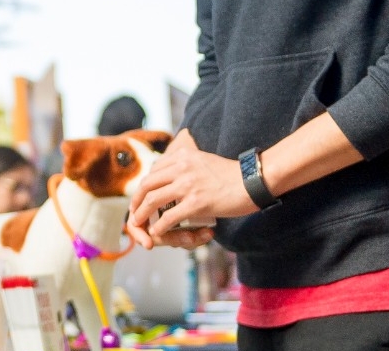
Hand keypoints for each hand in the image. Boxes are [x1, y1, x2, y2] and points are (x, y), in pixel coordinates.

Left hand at [126, 129, 246, 250]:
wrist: (254, 180)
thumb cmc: (232, 174)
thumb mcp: (204, 161)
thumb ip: (187, 166)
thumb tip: (173, 175)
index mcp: (183, 156)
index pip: (153, 171)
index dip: (144, 186)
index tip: (142, 197)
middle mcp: (182, 167)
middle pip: (147, 184)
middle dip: (136, 200)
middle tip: (134, 212)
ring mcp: (188, 185)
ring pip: (153, 200)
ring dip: (142, 214)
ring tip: (139, 223)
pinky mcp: (196, 202)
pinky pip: (169, 216)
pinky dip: (160, 226)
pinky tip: (158, 232)